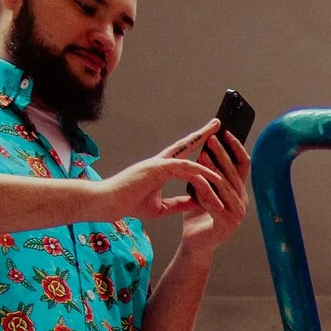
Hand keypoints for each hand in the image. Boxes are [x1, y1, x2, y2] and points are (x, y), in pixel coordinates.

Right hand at [101, 121, 239, 229]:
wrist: (109, 203)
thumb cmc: (129, 204)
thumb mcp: (160, 208)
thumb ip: (178, 203)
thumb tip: (195, 203)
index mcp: (161, 169)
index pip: (182, 155)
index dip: (196, 148)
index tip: (210, 142)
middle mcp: (161, 162)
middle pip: (185, 144)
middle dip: (202, 134)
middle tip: (217, 123)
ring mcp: (158, 163)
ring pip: (187, 152)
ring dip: (204, 146)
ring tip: (221, 137)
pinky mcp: (156, 168)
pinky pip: (183, 167)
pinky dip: (199, 171)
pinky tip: (214, 175)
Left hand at [170, 123, 250, 256]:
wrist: (195, 244)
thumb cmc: (198, 217)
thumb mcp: (204, 190)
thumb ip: (208, 176)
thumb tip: (206, 152)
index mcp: (238, 192)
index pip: (242, 165)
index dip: (236, 148)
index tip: (226, 132)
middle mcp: (242, 201)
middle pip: (234, 173)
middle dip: (222, 155)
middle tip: (212, 139)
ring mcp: (237, 213)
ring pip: (226, 186)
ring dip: (214, 170)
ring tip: (202, 156)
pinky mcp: (227, 224)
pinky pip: (216, 203)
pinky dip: (206, 192)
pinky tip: (197, 182)